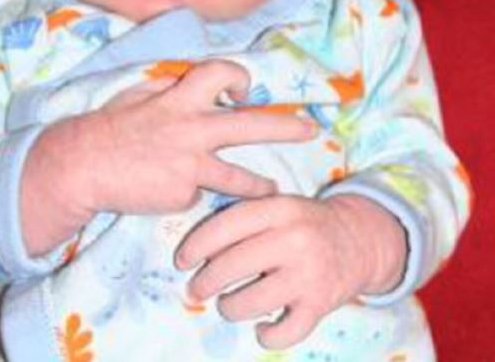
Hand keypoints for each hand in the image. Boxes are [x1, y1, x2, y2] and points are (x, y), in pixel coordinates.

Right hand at [22, 61, 317, 254]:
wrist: (84, 165)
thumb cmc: (111, 126)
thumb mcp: (139, 94)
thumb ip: (169, 88)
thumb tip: (187, 83)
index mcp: (182, 98)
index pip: (224, 74)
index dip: (240, 78)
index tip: (245, 90)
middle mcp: (194, 128)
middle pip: (251, 125)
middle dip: (285, 126)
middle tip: (311, 130)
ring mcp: (192, 163)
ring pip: (240, 177)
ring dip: (260, 185)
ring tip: (274, 190)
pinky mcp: (183, 193)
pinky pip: (198, 193)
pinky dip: (190, 192)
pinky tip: (167, 189)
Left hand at [176, 194, 406, 348]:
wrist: (359, 240)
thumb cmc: (304, 223)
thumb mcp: (279, 206)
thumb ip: (245, 218)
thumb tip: (195, 247)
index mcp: (280, 209)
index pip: (227, 225)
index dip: (197, 245)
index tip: (181, 261)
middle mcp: (295, 239)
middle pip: (233, 265)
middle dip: (205, 282)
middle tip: (196, 289)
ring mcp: (309, 274)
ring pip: (250, 302)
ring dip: (230, 308)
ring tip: (228, 304)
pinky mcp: (320, 306)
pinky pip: (282, 332)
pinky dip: (266, 335)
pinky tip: (261, 326)